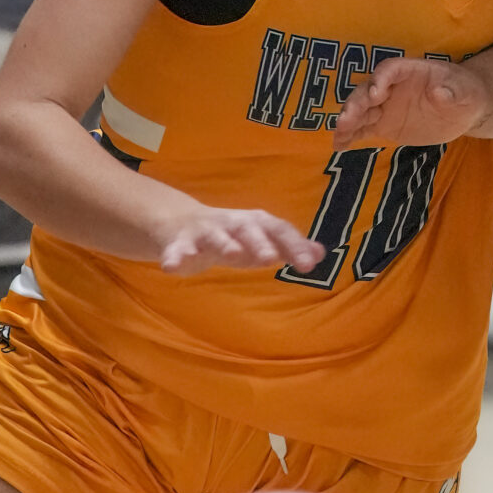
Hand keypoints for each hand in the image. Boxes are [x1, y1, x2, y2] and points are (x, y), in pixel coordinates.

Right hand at [152, 205, 323, 274]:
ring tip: (232, 255)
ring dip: (223, 244)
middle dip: (259, 241)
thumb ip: (289, 247)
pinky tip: (172, 268)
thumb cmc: (233, 238)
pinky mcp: (180, 243)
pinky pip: (176, 250)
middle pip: (248, 228)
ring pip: (215, 236)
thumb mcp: (262, 242)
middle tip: (271, 258)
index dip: (295, 245)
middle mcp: (233, 224)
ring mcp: (206, 232)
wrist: (181, 224)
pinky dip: (174, 257)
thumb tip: (319, 253)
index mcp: (256, 224)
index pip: (279, 230)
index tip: (309, 265)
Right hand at [332, 54, 489, 146]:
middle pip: (368, 90)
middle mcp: (391, 86)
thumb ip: (451, 92)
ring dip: (348, 121)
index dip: (380, 79)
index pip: (390, 70)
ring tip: (338, 134)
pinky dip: (350, 136)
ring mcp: (385, 105)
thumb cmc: (464, 93)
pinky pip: (363, 128)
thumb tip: (439, 94)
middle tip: (347, 119)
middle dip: (357, 103)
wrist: (462, 109)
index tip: (376, 94)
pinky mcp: (383, 124)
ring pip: (361, 110)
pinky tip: (338, 146)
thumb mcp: (464, 91)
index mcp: (410, 71)